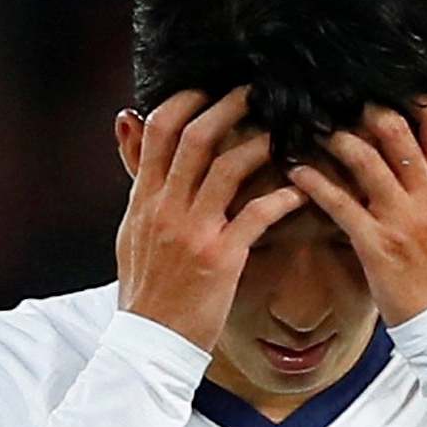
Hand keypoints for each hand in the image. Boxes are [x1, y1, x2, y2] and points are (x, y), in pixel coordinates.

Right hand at [116, 87, 307, 350]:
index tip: (207, 85)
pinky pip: (256, 216)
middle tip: (256, 93)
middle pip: (195, 138)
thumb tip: (125, 123)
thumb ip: (137, 178)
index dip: (185, 100)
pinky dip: (282, 199)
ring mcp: (194, 231)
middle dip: (228, 107)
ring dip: (259, 144)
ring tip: (283, 133)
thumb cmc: (147, 289)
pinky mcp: (222, 257)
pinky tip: (301, 192)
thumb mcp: (131, 229)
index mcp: (144, 199)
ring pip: (228, 169)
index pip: (158, 132)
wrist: (149, 342)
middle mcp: (166, 207)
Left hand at [288, 100, 426, 326]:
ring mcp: (402, 217)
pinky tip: (296, 171)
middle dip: (361, 109)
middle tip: (337, 101)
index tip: (385, 86)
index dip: (410, 95)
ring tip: (311, 129)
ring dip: (332, 138)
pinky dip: (313, 182)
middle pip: (394, 128)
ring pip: (363, 157)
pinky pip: (338, 202)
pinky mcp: (375, 243)